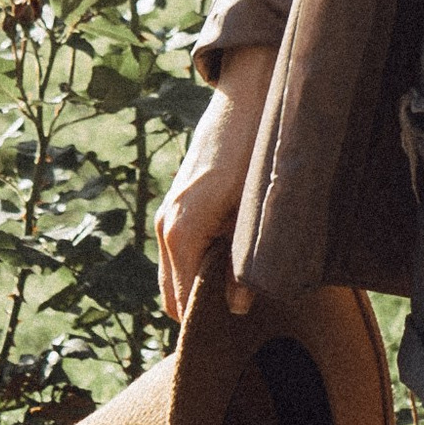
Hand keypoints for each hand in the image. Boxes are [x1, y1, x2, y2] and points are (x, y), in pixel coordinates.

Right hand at [155, 45, 274, 325]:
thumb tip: (238, 308)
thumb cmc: (256, 149)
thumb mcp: (254, 211)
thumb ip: (244, 263)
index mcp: (181, 232)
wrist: (250, 94)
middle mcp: (167, 225)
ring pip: (177, 273)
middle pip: (173, 296)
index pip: (181, 305)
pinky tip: (234, 255)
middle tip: (242, 313)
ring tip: (242, 284)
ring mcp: (169, 212)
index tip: (236, 330)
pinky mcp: (180, 202)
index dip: (206, 321)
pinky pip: (182, 251)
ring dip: (202, 283)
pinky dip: (200, 263)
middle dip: (201, 308)